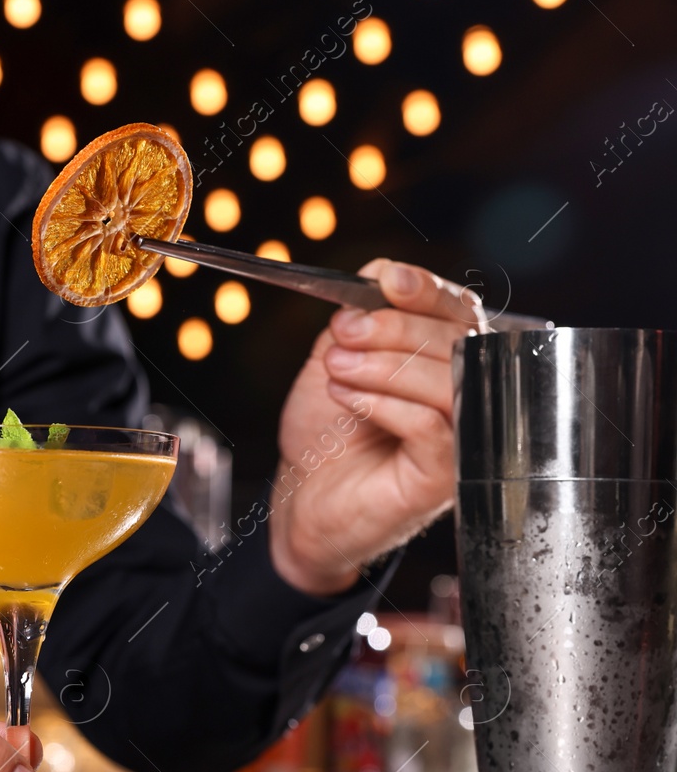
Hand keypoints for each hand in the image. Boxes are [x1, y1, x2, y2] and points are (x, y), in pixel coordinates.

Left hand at [267, 260, 480, 594]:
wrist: (303, 500)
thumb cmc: (327, 433)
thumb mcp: (336, 360)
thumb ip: (360, 317)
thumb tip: (381, 271)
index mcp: (448, 361)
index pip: (459, 312)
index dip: (428, 291)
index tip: (388, 280)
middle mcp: (468, 396)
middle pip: (459, 341)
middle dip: (395, 327)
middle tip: (344, 330)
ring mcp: (463, 439)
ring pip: (449, 382)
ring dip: (386, 365)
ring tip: (337, 365)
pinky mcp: (444, 478)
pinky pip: (432, 428)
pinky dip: (384, 403)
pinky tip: (348, 396)